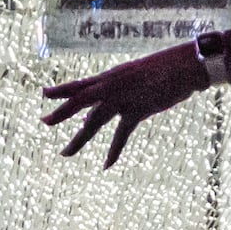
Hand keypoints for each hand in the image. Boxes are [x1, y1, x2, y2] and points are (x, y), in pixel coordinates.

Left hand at [39, 44, 210, 168]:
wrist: (187, 65)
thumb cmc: (165, 68)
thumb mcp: (136, 76)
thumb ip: (118, 92)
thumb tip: (100, 111)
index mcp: (112, 76)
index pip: (81, 84)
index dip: (61, 89)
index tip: (44, 93)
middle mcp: (113, 85)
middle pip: (80, 100)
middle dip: (61, 112)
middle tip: (44, 122)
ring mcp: (125, 97)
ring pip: (94, 120)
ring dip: (79, 139)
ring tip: (65, 153)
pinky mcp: (139, 109)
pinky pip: (121, 134)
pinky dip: (114, 150)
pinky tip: (106, 165)